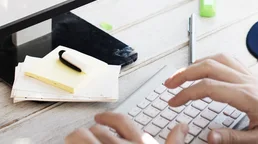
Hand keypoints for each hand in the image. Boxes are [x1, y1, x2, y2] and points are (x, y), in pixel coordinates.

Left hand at [65, 112, 188, 143]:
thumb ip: (174, 143)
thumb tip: (182, 127)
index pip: (121, 122)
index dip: (108, 118)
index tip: (99, 118)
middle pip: (98, 129)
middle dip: (91, 133)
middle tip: (89, 140)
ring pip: (80, 136)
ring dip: (77, 139)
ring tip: (76, 143)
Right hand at [164, 54, 257, 143]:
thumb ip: (234, 138)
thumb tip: (209, 136)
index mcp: (247, 96)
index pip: (208, 87)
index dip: (186, 93)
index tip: (174, 101)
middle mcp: (247, 82)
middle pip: (208, 66)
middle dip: (185, 73)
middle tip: (169, 83)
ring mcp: (250, 77)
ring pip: (218, 59)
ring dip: (197, 64)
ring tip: (182, 74)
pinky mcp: (254, 78)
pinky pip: (229, 61)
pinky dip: (212, 61)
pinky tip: (207, 67)